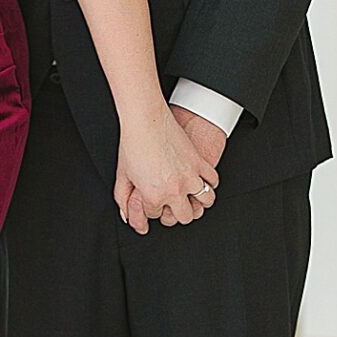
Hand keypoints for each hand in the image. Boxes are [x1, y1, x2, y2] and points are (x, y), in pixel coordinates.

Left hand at [114, 103, 220, 236]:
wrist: (145, 120)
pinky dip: (210, 183)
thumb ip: (122, 199)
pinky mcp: (199, 162)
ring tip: (190, 196)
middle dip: (177, 213)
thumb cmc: (133, 143)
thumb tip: (126, 214)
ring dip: (198, 202)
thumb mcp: (122, 176)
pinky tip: (201, 181)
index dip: (152, 208)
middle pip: (185, 216)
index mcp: (154, 195)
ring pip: (205, 202)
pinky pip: (213, 181)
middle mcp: (175, 190)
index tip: (151, 200)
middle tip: (171, 204)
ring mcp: (190, 177)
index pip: (157, 215)